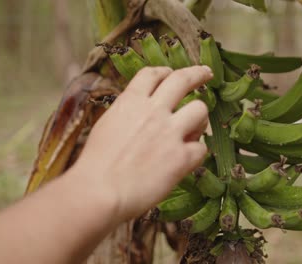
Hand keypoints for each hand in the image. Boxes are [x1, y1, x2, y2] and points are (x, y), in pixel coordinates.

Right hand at [71, 66, 212, 221]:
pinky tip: (187, 160)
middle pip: (183, 80)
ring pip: (200, 109)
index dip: (165, 72)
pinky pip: (201, 148)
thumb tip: (139, 115)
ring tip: (194, 129)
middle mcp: (153, 111)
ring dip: (199, 118)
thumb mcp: (106, 127)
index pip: (152, 74)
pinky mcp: (181, 158)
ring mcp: (170, 133)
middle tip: (207, 74)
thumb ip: (127, 115)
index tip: (172, 73)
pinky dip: (196, 153)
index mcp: (130, 102)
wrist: (99, 192)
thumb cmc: (95, 166)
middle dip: (198, 73)